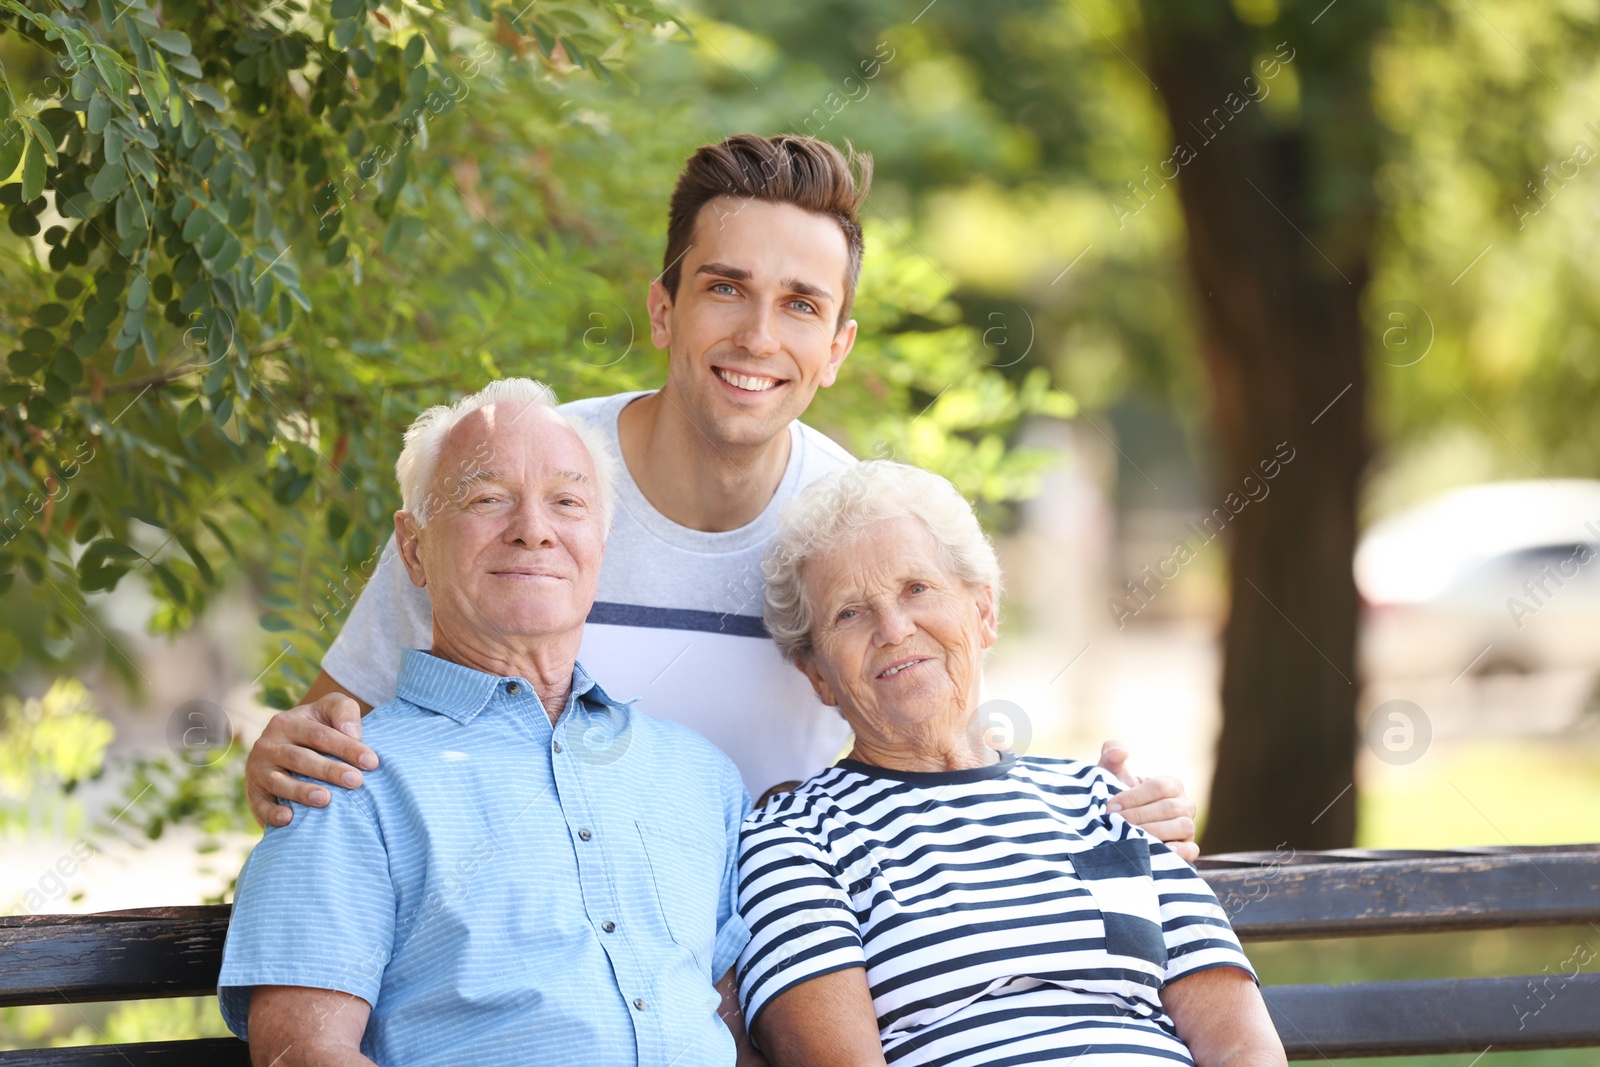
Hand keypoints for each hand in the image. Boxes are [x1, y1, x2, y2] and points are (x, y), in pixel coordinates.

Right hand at [246, 692, 376, 827]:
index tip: (372, 762)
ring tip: (325, 799)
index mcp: (288, 722)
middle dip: (329, 770)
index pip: (320, 735)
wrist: (285, 744)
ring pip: (279, 781)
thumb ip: (344, 711)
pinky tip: (288, 819)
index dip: (347, 748)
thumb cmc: (318, 726)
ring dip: (301, 792)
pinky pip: (259, 804)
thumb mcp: (329, 709)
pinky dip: (271, 812)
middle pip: (300, 758)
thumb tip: (353, 733)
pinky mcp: (253, 792)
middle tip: (356, 781)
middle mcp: (269, 744)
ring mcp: (258, 769)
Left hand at [1098, 739, 1198, 862]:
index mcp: (1170, 784)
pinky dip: (1179, 852)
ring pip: (1183, 826)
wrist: (1120, 827)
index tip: (1110, 807)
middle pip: (1169, 808)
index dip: (1133, 797)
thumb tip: (1120, 751)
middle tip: (1115, 823)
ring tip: (1132, 837)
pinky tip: (1160, 851)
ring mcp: (1189, 826)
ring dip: (1155, 832)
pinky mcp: (1189, 848)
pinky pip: (1191, 850)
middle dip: (1139, 816)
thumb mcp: (1111, 775)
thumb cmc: (1117, 797)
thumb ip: (1111, 755)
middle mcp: (1184, 804)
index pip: (1158, 787)